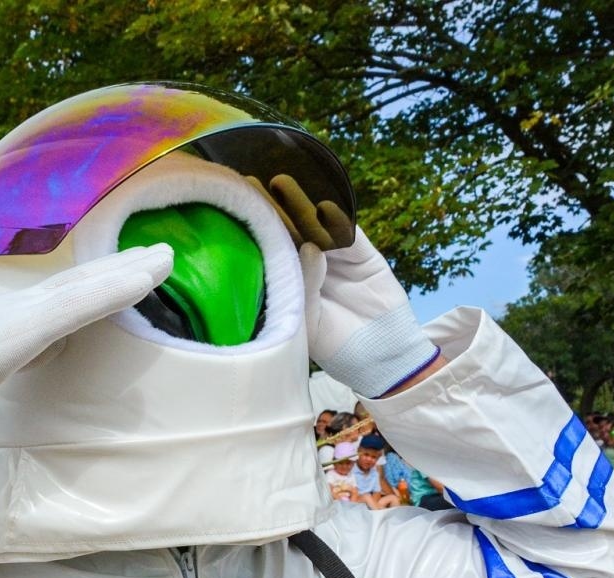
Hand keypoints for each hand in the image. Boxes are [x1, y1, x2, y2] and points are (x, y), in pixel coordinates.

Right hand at [0, 245, 172, 458]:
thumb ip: (12, 359)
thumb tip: (35, 355)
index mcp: (9, 319)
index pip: (65, 295)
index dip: (103, 279)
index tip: (138, 269)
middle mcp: (15, 309)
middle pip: (79, 283)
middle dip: (124, 267)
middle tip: (165, 253)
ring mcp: (14, 318)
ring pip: (80, 290)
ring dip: (124, 274)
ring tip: (163, 261)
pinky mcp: (13, 334)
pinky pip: (70, 311)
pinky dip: (106, 293)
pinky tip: (135, 285)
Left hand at [267, 175, 436, 398]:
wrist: (379, 356)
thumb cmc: (335, 345)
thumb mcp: (309, 318)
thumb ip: (305, 284)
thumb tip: (309, 246)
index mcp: (290, 282)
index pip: (270, 250)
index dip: (255, 230)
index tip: (234, 208)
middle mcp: (310, 266)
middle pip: (290, 231)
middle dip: (273, 209)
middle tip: (250, 184)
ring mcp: (337, 258)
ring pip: (318, 226)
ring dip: (302, 205)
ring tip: (281, 183)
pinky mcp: (363, 255)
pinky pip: (350, 233)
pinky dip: (339, 219)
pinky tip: (325, 203)